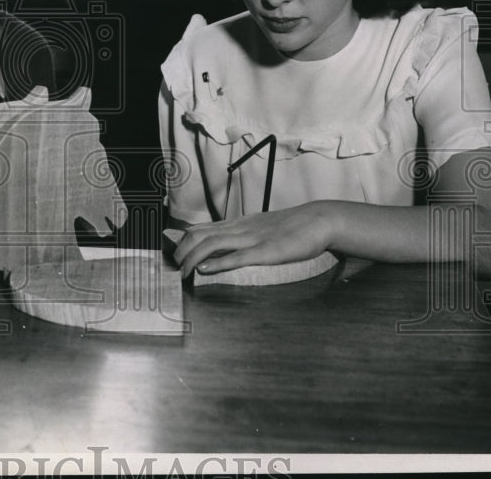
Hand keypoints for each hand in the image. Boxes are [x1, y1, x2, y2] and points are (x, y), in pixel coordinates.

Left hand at [174, 202, 333, 276]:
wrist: (318, 220)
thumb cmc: (291, 227)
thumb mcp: (260, 227)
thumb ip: (242, 235)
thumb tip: (224, 247)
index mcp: (238, 224)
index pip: (201, 228)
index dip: (183, 241)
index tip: (173, 254)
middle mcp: (240, 228)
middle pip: (200, 234)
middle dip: (182, 251)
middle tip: (174, 266)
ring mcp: (252, 238)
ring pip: (213, 243)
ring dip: (193, 257)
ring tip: (183, 270)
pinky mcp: (266, 250)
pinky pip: (238, 256)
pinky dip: (218, 262)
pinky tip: (205, 269)